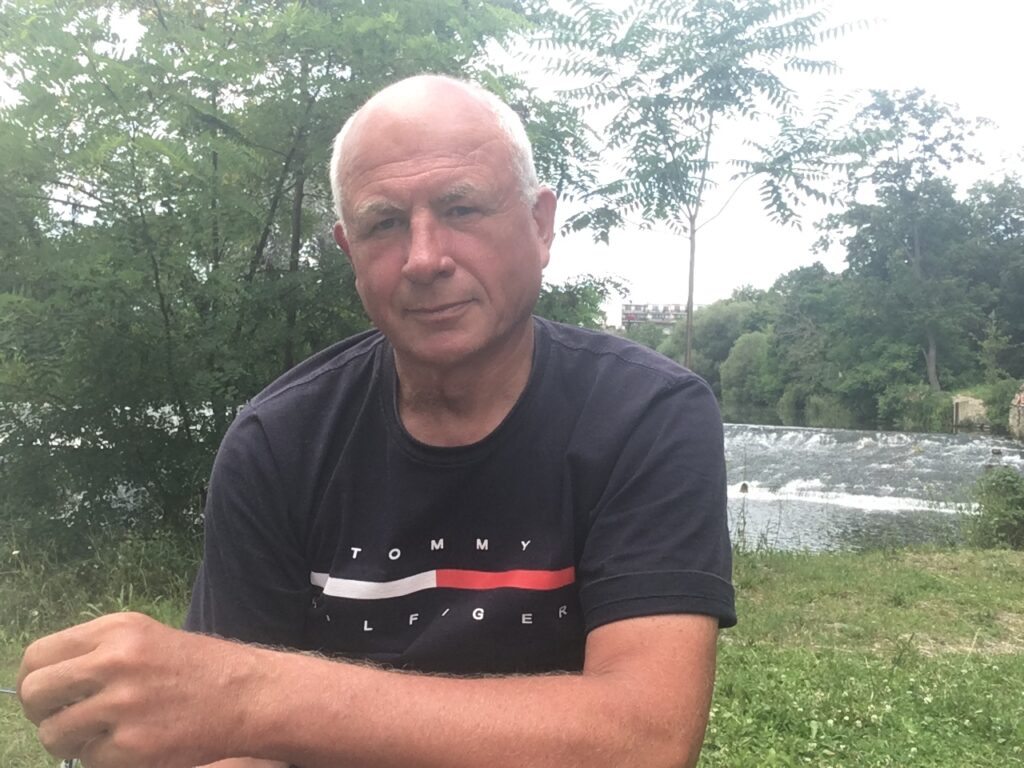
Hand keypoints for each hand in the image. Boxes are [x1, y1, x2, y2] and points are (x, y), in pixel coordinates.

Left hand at [18, 612, 258, 767]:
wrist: (247, 695)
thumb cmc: (194, 668)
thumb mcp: (144, 639)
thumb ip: (95, 653)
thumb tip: (42, 682)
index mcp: (117, 630)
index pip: (38, 656)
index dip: (34, 680)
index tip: (48, 695)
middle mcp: (115, 661)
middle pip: (35, 693)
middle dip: (44, 712)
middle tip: (67, 718)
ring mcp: (124, 704)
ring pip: (54, 733)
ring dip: (71, 740)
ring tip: (103, 733)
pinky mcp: (133, 745)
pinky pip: (88, 759)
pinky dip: (104, 758)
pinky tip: (132, 743)